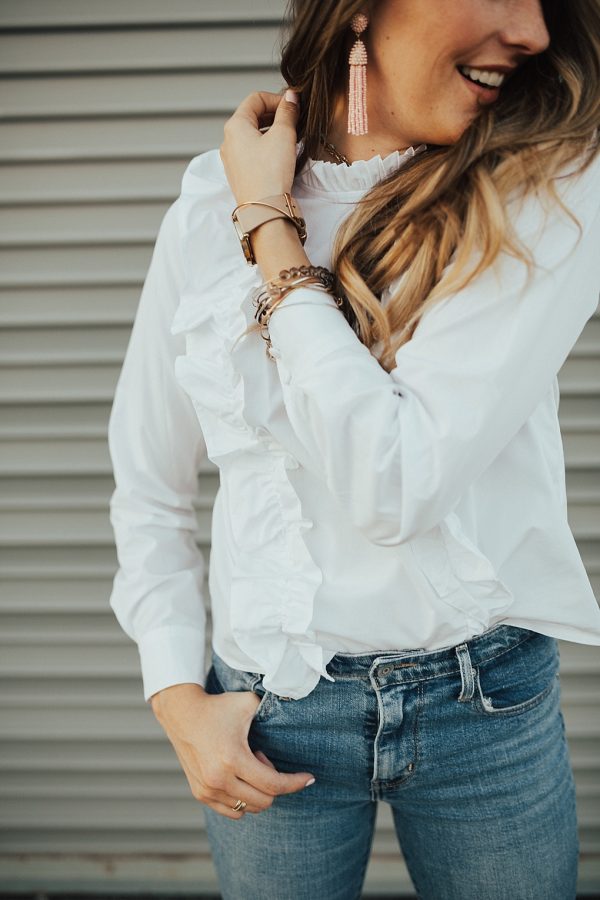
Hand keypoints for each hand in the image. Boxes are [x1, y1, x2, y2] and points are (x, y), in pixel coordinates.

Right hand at [150, 682, 314, 818]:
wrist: (182, 713)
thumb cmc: (218, 707)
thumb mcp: (248, 703)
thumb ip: (272, 709)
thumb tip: (296, 714)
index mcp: (233, 758)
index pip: (273, 785)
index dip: (295, 783)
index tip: (310, 779)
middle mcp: (219, 779)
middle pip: (264, 801)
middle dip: (273, 783)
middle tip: (262, 756)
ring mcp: (208, 790)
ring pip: (248, 808)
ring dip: (256, 790)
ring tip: (247, 764)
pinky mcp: (200, 794)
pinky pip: (233, 811)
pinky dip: (244, 799)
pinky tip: (238, 776)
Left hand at [220, 89, 299, 205]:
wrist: (263, 209)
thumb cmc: (270, 173)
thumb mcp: (283, 135)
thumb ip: (287, 112)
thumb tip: (290, 97)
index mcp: (235, 125)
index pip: (255, 99)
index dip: (277, 99)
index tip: (293, 106)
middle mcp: (228, 140)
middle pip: (252, 116)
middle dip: (274, 115)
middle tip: (293, 121)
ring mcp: (231, 159)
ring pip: (252, 135)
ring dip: (271, 131)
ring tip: (289, 138)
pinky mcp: (239, 173)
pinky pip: (251, 152)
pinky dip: (265, 147)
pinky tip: (280, 155)